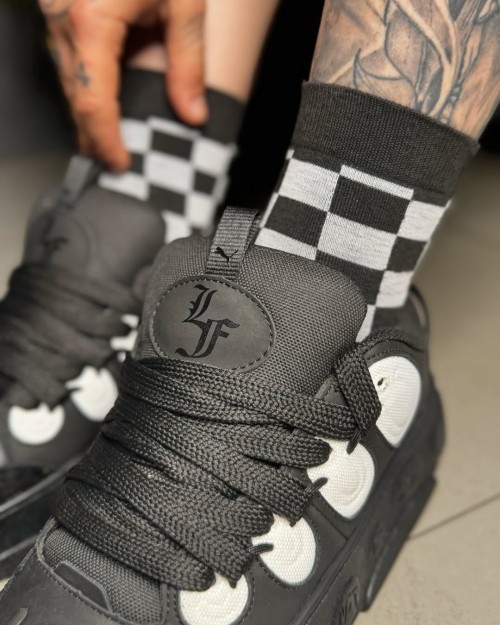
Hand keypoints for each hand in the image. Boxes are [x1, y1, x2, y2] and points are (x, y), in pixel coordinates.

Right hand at [40, 0, 206, 170]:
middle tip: (116, 162)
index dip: (105, 141)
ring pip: (67, 79)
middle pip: (75, 97)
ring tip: (110, 140)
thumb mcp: (185, 2)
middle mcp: (64, 18)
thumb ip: (189, 61)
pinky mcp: (60, 6)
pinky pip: (68, 58)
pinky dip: (84, 85)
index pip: (93, 102)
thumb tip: (193, 115)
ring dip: (87, 113)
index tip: (120, 164)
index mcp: (92, 21)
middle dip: (94, 135)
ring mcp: (56, 11)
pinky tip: (103, 101)